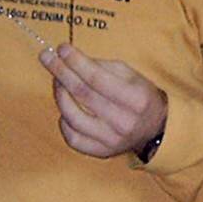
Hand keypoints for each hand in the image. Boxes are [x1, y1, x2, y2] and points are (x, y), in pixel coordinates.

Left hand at [41, 42, 167, 159]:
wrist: (156, 128)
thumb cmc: (139, 96)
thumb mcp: (130, 75)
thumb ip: (102, 66)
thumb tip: (70, 59)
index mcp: (136, 99)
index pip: (97, 78)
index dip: (76, 62)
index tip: (61, 49)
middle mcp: (123, 121)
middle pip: (82, 94)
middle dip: (61, 72)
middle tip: (46, 57)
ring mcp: (111, 140)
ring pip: (73, 116)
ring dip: (59, 95)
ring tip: (57, 81)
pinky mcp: (102, 152)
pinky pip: (72, 138)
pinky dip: (64, 122)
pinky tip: (65, 110)